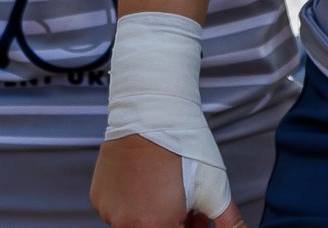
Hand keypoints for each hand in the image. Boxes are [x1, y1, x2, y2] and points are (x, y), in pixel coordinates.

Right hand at [91, 135, 245, 227]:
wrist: (151, 111)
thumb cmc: (184, 147)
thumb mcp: (215, 188)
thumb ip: (228, 222)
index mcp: (153, 225)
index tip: (197, 217)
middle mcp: (126, 223)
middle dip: (174, 223)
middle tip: (189, 206)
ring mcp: (108, 211)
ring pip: (135, 224)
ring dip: (153, 215)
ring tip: (168, 189)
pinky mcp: (98, 197)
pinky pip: (118, 210)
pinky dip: (133, 203)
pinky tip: (147, 182)